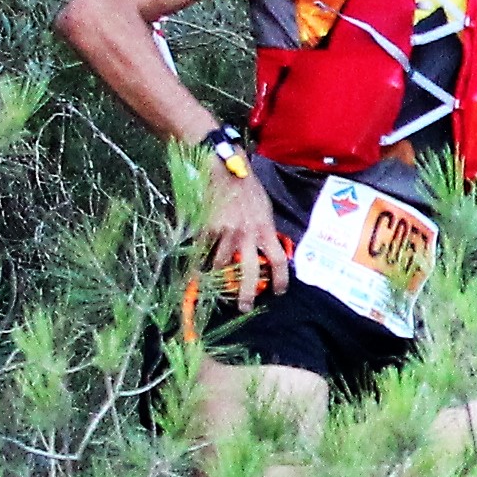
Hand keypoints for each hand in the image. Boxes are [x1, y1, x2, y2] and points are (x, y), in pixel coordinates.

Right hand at [200, 164, 287, 304]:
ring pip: (221, 264)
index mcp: (265, 228)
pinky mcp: (206, 229)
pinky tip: (195, 268)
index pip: (278, 260)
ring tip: (216, 280)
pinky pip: (203, 252)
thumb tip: (266, 249)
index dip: (281, 279)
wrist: (223, 168)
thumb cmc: (247, 187)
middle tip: (244, 308)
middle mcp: (247, 234)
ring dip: (218, 275)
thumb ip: (264, 230)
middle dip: (247, 294)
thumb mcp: (264, 208)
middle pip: (250, 271)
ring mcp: (225, 233)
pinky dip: (199, 261)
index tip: (278, 292)